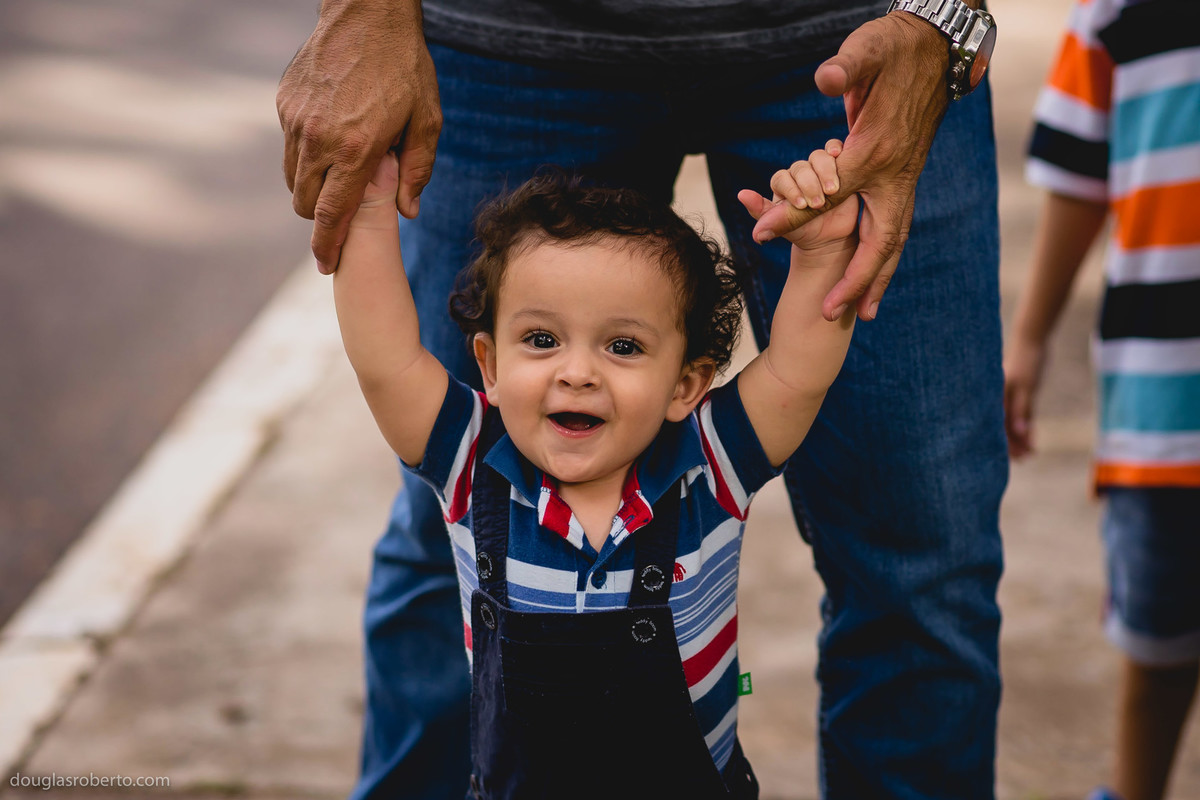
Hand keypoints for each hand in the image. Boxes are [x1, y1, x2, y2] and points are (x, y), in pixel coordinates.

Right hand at [277, 1, 441, 272]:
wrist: (369, 14)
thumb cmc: (406, 68)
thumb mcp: (428, 120)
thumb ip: (416, 171)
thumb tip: (407, 212)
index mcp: (356, 150)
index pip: (331, 215)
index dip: (327, 246)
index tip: (326, 266)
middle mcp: (319, 139)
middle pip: (305, 204)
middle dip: (320, 218)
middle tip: (341, 214)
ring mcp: (296, 121)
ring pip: (292, 178)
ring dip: (311, 188)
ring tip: (340, 175)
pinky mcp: (285, 104)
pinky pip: (289, 147)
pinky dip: (307, 155)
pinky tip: (332, 139)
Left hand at [738, 140, 859, 250]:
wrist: (830, 238)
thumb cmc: (802, 231)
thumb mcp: (781, 226)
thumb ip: (762, 212)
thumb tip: (741, 194)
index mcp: (782, 184)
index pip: (781, 178)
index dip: (790, 189)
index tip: (800, 206)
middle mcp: (799, 173)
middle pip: (800, 167)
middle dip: (809, 185)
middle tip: (817, 204)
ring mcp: (819, 168)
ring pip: (818, 157)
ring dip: (825, 171)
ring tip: (831, 191)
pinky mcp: (839, 164)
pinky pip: (834, 149)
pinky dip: (836, 149)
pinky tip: (839, 155)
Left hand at [751, 11, 949, 320]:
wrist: (937, 49)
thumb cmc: (895, 51)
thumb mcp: (869, 52)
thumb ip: (845, 68)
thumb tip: (826, 78)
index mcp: (877, 151)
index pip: (830, 192)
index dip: (794, 214)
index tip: (759, 233)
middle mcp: (894, 174)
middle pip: (877, 240)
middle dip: (857, 280)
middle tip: (831, 313)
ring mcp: (903, 180)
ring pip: (893, 240)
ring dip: (877, 278)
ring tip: (865, 313)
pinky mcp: (904, 180)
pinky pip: (894, 229)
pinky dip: (884, 258)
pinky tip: (873, 278)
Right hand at [1003, 339, 1046, 458]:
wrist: (1031, 340)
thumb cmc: (1027, 362)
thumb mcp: (1025, 386)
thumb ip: (1021, 410)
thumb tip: (1020, 434)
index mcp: (996, 399)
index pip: (999, 427)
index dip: (1006, 444)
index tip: (1016, 457)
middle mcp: (999, 400)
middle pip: (1003, 428)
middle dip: (1013, 444)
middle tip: (1025, 459)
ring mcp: (1008, 397)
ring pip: (1012, 423)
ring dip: (1021, 438)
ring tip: (1031, 452)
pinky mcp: (1018, 394)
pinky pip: (1020, 415)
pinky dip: (1026, 426)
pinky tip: (1031, 438)